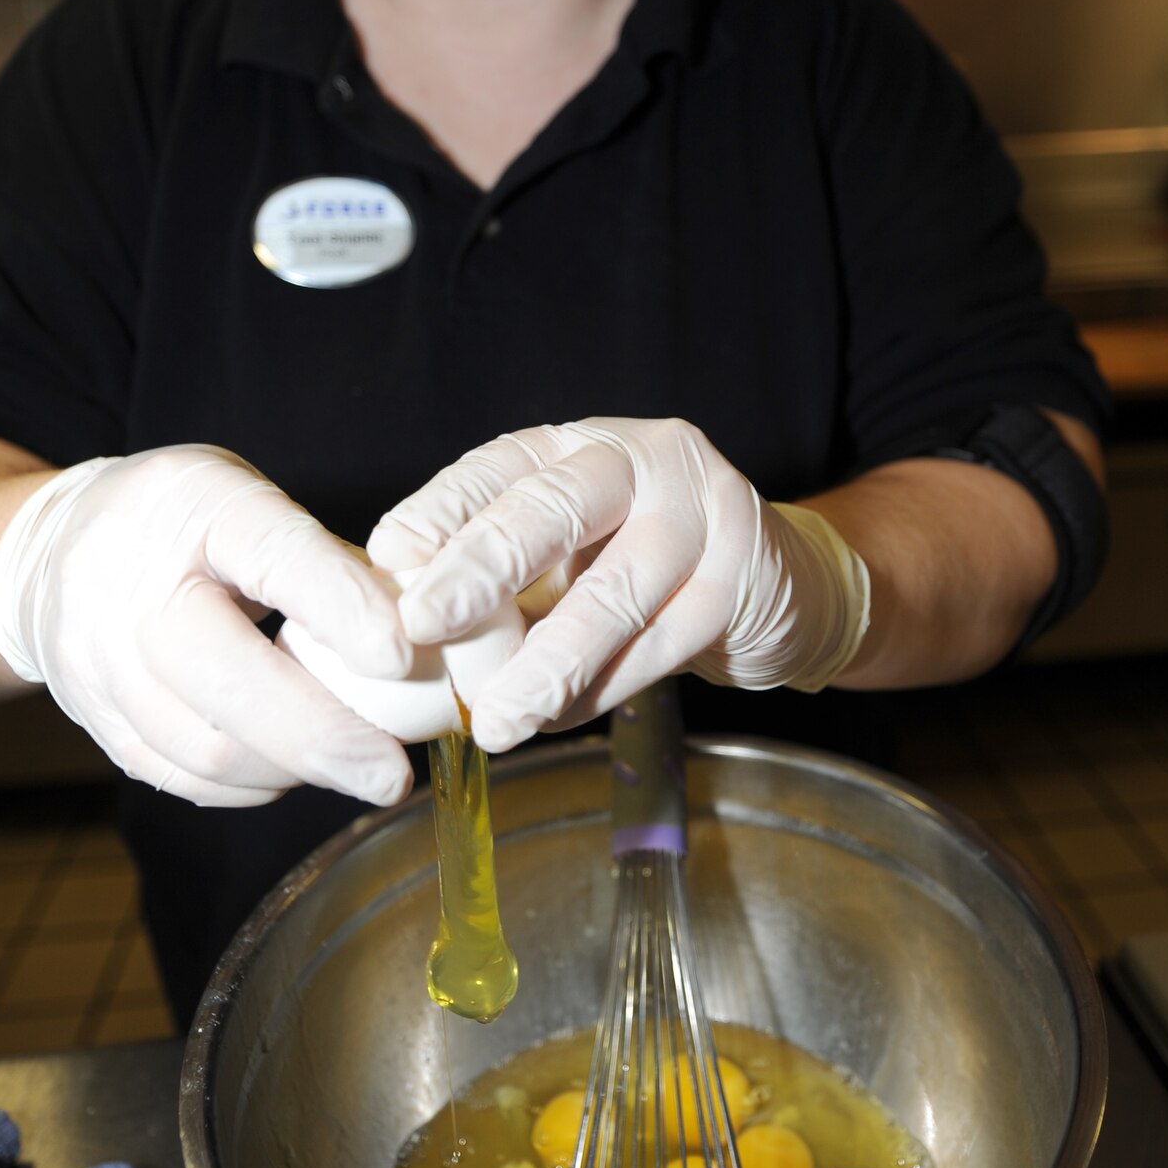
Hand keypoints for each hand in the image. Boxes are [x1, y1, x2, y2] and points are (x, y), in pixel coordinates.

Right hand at [0, 444, 414, 806]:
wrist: (49, 549)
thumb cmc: (182, 521)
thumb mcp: (250, 502)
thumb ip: (327, 563)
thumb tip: (419, 633)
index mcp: (196, 509)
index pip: (274, 555)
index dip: (340, 607)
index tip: (403, 657)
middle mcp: (134, 587)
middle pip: (228, 680)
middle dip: (324, 736)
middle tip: (393, 774)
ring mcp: (102, 663)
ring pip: (206, 748)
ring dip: (296, 770)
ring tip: (356, 769)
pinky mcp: (95, 722)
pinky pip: (181, 778)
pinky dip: (250, 785)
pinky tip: (294, 771)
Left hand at [367, 418, 869, 752]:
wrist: (780, 584)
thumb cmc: (644, 567)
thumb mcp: (567, 553)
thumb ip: (500, 577)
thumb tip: (402, 626)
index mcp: (575, 445)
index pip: (496, 467)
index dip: (438, 512)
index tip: (386, 560)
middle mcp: (638, 459)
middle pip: (554, 507)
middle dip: (481, 568)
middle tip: (424, 624)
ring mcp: (700, 508)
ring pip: (614, 591)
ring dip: (548, 664)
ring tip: (497, 721)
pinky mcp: (743, 571)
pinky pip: (664, 641)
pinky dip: (606, 688)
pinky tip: (563, 716)